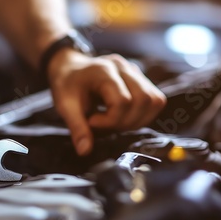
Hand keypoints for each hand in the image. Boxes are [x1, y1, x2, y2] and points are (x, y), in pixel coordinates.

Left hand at [48, 49, 165, 155]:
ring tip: (114, 121)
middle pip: (144, 100)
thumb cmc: (66, 84)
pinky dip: (143, 114)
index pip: (123, 101)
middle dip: (125, 122)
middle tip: (104, 124)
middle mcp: (123, 68)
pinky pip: (155, 100)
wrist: (69, 68)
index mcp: (104, 71)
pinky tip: (123, 117)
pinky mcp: (141, 78)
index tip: (92, 122)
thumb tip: (85, 151)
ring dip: (138, 120)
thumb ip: (77, 127)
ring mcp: (135, 71)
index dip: (110, 120)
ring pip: (154, 100)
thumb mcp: (65, 106)